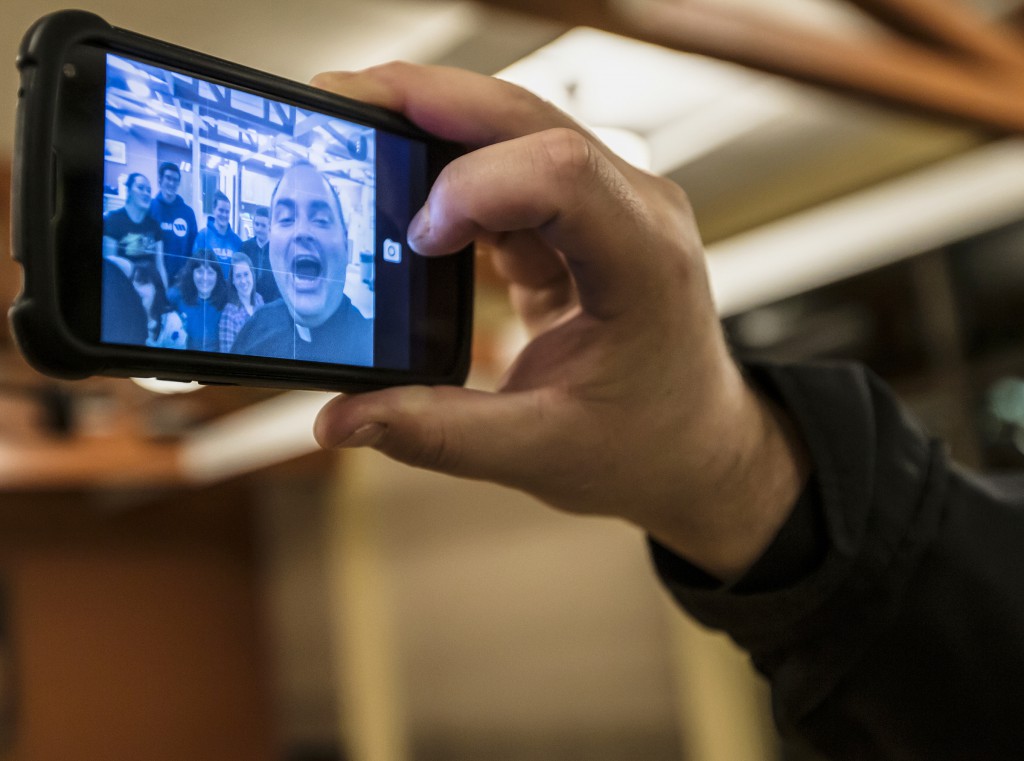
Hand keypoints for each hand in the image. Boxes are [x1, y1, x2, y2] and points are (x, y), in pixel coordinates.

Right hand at [311, 63, 807, 580]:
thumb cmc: (646, 448)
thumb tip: (342, 418)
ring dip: (435, 124)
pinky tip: (405, 188)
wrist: (697, 445)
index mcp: (646, 264)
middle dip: (430, 101)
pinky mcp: (580, 219)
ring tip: (361, 132)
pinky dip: (451, 171)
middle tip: (342, 101)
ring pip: (515, 129)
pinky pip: (510, 169)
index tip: (417, 238)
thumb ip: (440, 435)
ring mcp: (611, 206)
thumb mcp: (543, 455)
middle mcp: (637, 211)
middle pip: (527, 120)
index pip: (561, 172)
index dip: (473, 186)